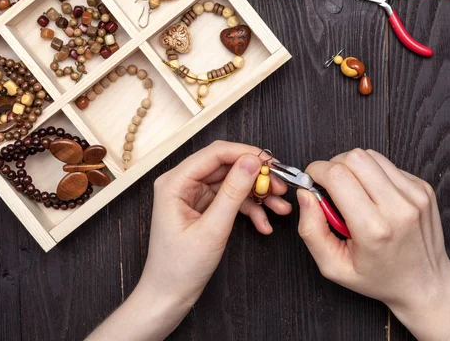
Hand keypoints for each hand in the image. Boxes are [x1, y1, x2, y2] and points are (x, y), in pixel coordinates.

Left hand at [88, 141, 288, 340]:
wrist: (168, 296)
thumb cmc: (179, 268)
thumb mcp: (212, 229)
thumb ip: (233, 193)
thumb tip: (251, 162)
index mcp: (175, 182)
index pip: (214, 153)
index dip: (245, 154)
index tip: (271, 163)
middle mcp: (182, 183)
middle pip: (226, 166)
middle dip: (256, 176)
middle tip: (280, 186)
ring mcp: (193, 195)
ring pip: (232, 183)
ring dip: (257, 195)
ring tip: (280, 207)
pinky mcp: (202, 208)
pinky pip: (230, 200)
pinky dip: (249, 209)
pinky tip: (264, 224)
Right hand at [297, 148, 449, 340]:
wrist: (425, 284)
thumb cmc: (379, 278)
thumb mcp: (333, 266)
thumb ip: (311, 230)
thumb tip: (305, 194)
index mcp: (374, 229)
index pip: (337, 176)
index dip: (316, 172)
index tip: (312, 183)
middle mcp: (398, 207)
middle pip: (354, 157)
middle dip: (333, 166)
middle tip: (330, 188)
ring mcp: (415, 195)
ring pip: (370, 155)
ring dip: (352, 167)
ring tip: (352, 192)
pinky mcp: (423, 187)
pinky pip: (387, 164)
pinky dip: (372, 173)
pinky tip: (372, 195)